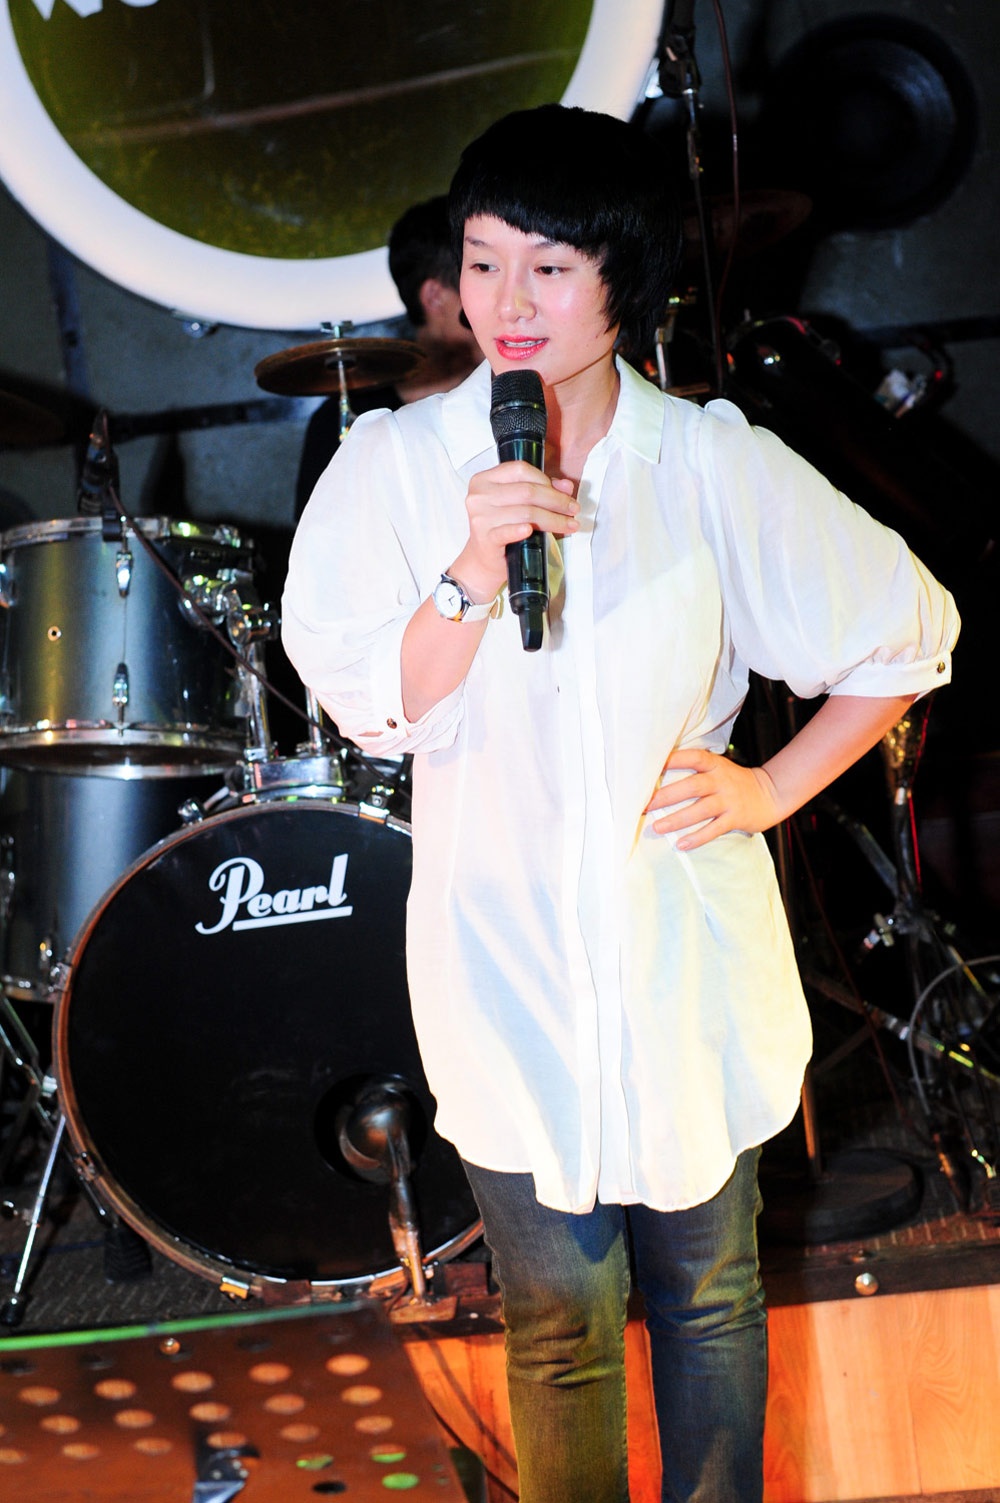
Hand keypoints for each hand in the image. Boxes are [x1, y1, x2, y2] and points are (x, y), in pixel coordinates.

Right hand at [452, 461, 578, 599]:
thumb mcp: (517, 504)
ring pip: (526, 512)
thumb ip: (539, 489)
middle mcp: (480, 496)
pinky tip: (532, 531)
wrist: (483, 559)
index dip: (545, 479)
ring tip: (569, 525)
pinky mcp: (486, 538)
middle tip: (573, 509)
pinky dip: (521, 530)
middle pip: (527, 491)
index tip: (563, 493)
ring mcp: (481, 517)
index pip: (520, 470)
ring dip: (553, 519)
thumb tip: (566, 486)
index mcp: (485, 480)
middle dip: (556, 500)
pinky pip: (508, 531)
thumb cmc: (501, 527)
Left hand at [644, 748, 781, 849]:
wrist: (771, 793)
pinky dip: (697, 838)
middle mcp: (721, 780)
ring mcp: (729, 800)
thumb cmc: (734, 782)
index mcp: (714, 765)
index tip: (651, 767)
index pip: (692, 758)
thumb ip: (696, 770)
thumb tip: (659, 778)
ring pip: (700, 810)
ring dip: (677, 819)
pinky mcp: (736, 818)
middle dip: (666, 796)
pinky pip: (714, 829)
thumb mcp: (718, 769)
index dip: (673, 760)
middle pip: (692, 786)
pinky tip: (681, 844)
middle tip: (645, 805)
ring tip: (657, 827)